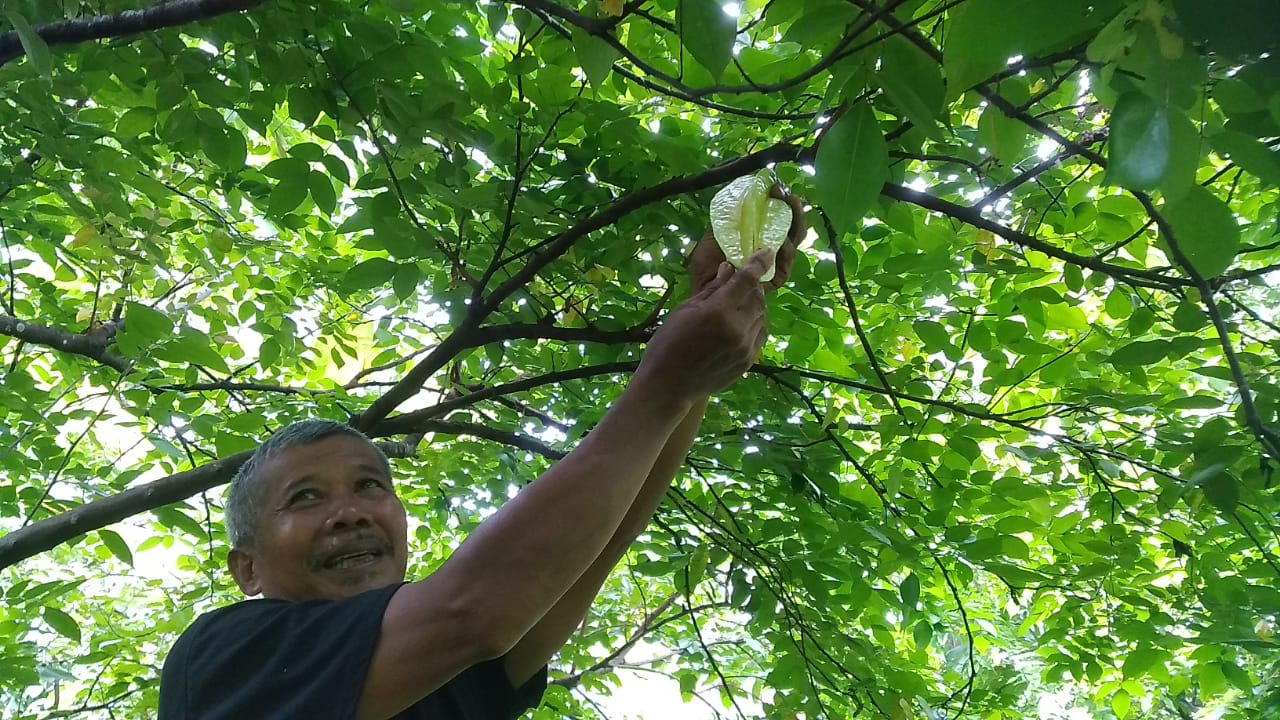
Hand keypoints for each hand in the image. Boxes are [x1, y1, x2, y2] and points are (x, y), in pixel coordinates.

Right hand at [637, 250, 771, 402]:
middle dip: (752, 285)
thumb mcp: (685, 310)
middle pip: (757, 297)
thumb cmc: (668, 344)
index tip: (766, 251)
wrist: (668, 386)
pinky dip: (755, 323)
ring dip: (754, 305)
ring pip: (762, 315)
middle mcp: (737, 329)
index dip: (758, 263)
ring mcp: (746, 348)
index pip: (747, 280)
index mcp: (718, 312)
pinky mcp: (749, 361)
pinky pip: (760, 334)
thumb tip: (729, 269)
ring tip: (737, 305)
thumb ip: (712, 289)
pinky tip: (740, 323)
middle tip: (741, 281)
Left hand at [688, 185, 806, 295]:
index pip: (773, 215)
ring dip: (794, 220)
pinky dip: (787, 249)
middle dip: (790, 206)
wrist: (704, 293)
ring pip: (793, 239)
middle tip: (785, 192)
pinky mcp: (776, 278)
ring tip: (791, 203)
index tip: (774, 186)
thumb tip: (738, 195)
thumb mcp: (712, 236)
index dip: (776, 200)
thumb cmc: (706, 268)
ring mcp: (774, 262)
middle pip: (789, 225)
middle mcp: (767, 247)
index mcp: (754, 235)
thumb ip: (726, 219)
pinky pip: (786, 262)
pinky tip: (785, 238)